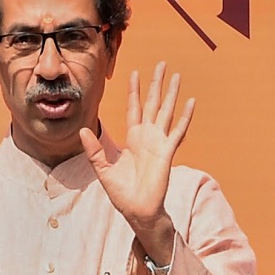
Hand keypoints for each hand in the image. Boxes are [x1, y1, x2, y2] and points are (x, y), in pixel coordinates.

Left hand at [80, 62, 193, 263]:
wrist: (137, 210)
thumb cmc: (122, 193)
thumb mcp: (102, 169)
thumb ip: (94, 150)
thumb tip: (82, 130)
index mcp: (133, 139)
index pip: (134, 108)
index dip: (135, 91)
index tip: (135, 73)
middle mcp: (148, 137)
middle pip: (152, 103)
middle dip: (156, 84)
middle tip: (161, 64)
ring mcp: (159, 143)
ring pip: (166, 111)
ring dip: (172, 94)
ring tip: (177, 75)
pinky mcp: (167, 152)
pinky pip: (177, 131)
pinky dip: (185, 116)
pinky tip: (191, 102)